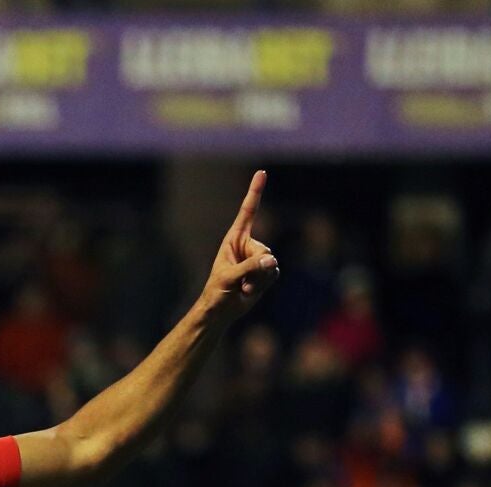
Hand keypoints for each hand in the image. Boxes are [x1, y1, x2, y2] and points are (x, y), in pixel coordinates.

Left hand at [197, 170, 279, 324]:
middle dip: (256, 267)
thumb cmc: (216, 291)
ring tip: (242, 287)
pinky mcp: (265, 272)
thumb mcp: (229, 277)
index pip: (248, 211)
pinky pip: (274, 273)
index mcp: (234, 239)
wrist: (220, 311)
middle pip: (264, 249)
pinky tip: (249, 291)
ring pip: (271, 263)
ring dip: (258, 279)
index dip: (255, 192)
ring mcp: (257, 258)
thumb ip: (250, 267)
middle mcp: (247, 245)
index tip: (262, 172)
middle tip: (241, 281)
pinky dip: (263, 284)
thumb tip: (272, 260)